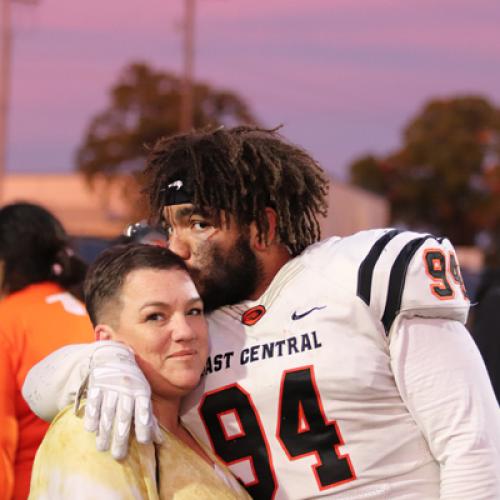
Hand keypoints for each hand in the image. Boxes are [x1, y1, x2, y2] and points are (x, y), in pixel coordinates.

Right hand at [79, 341, 162, 459]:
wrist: (114, 355)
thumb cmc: (132, 380)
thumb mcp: (144, 393)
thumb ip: (149, 417)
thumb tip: (160, 441)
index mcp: (141, 391)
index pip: (144, 410)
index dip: (144, 425)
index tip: (143, 441)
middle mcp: (127, 389)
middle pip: (124, 416)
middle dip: (121, 437)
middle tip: (119, 456)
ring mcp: (110, 386)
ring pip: (107, 412)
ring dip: (105, 431)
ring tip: (102, 448)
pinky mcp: (96, 385)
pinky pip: (94, 402)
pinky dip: (92, 416)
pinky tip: (91, 429)